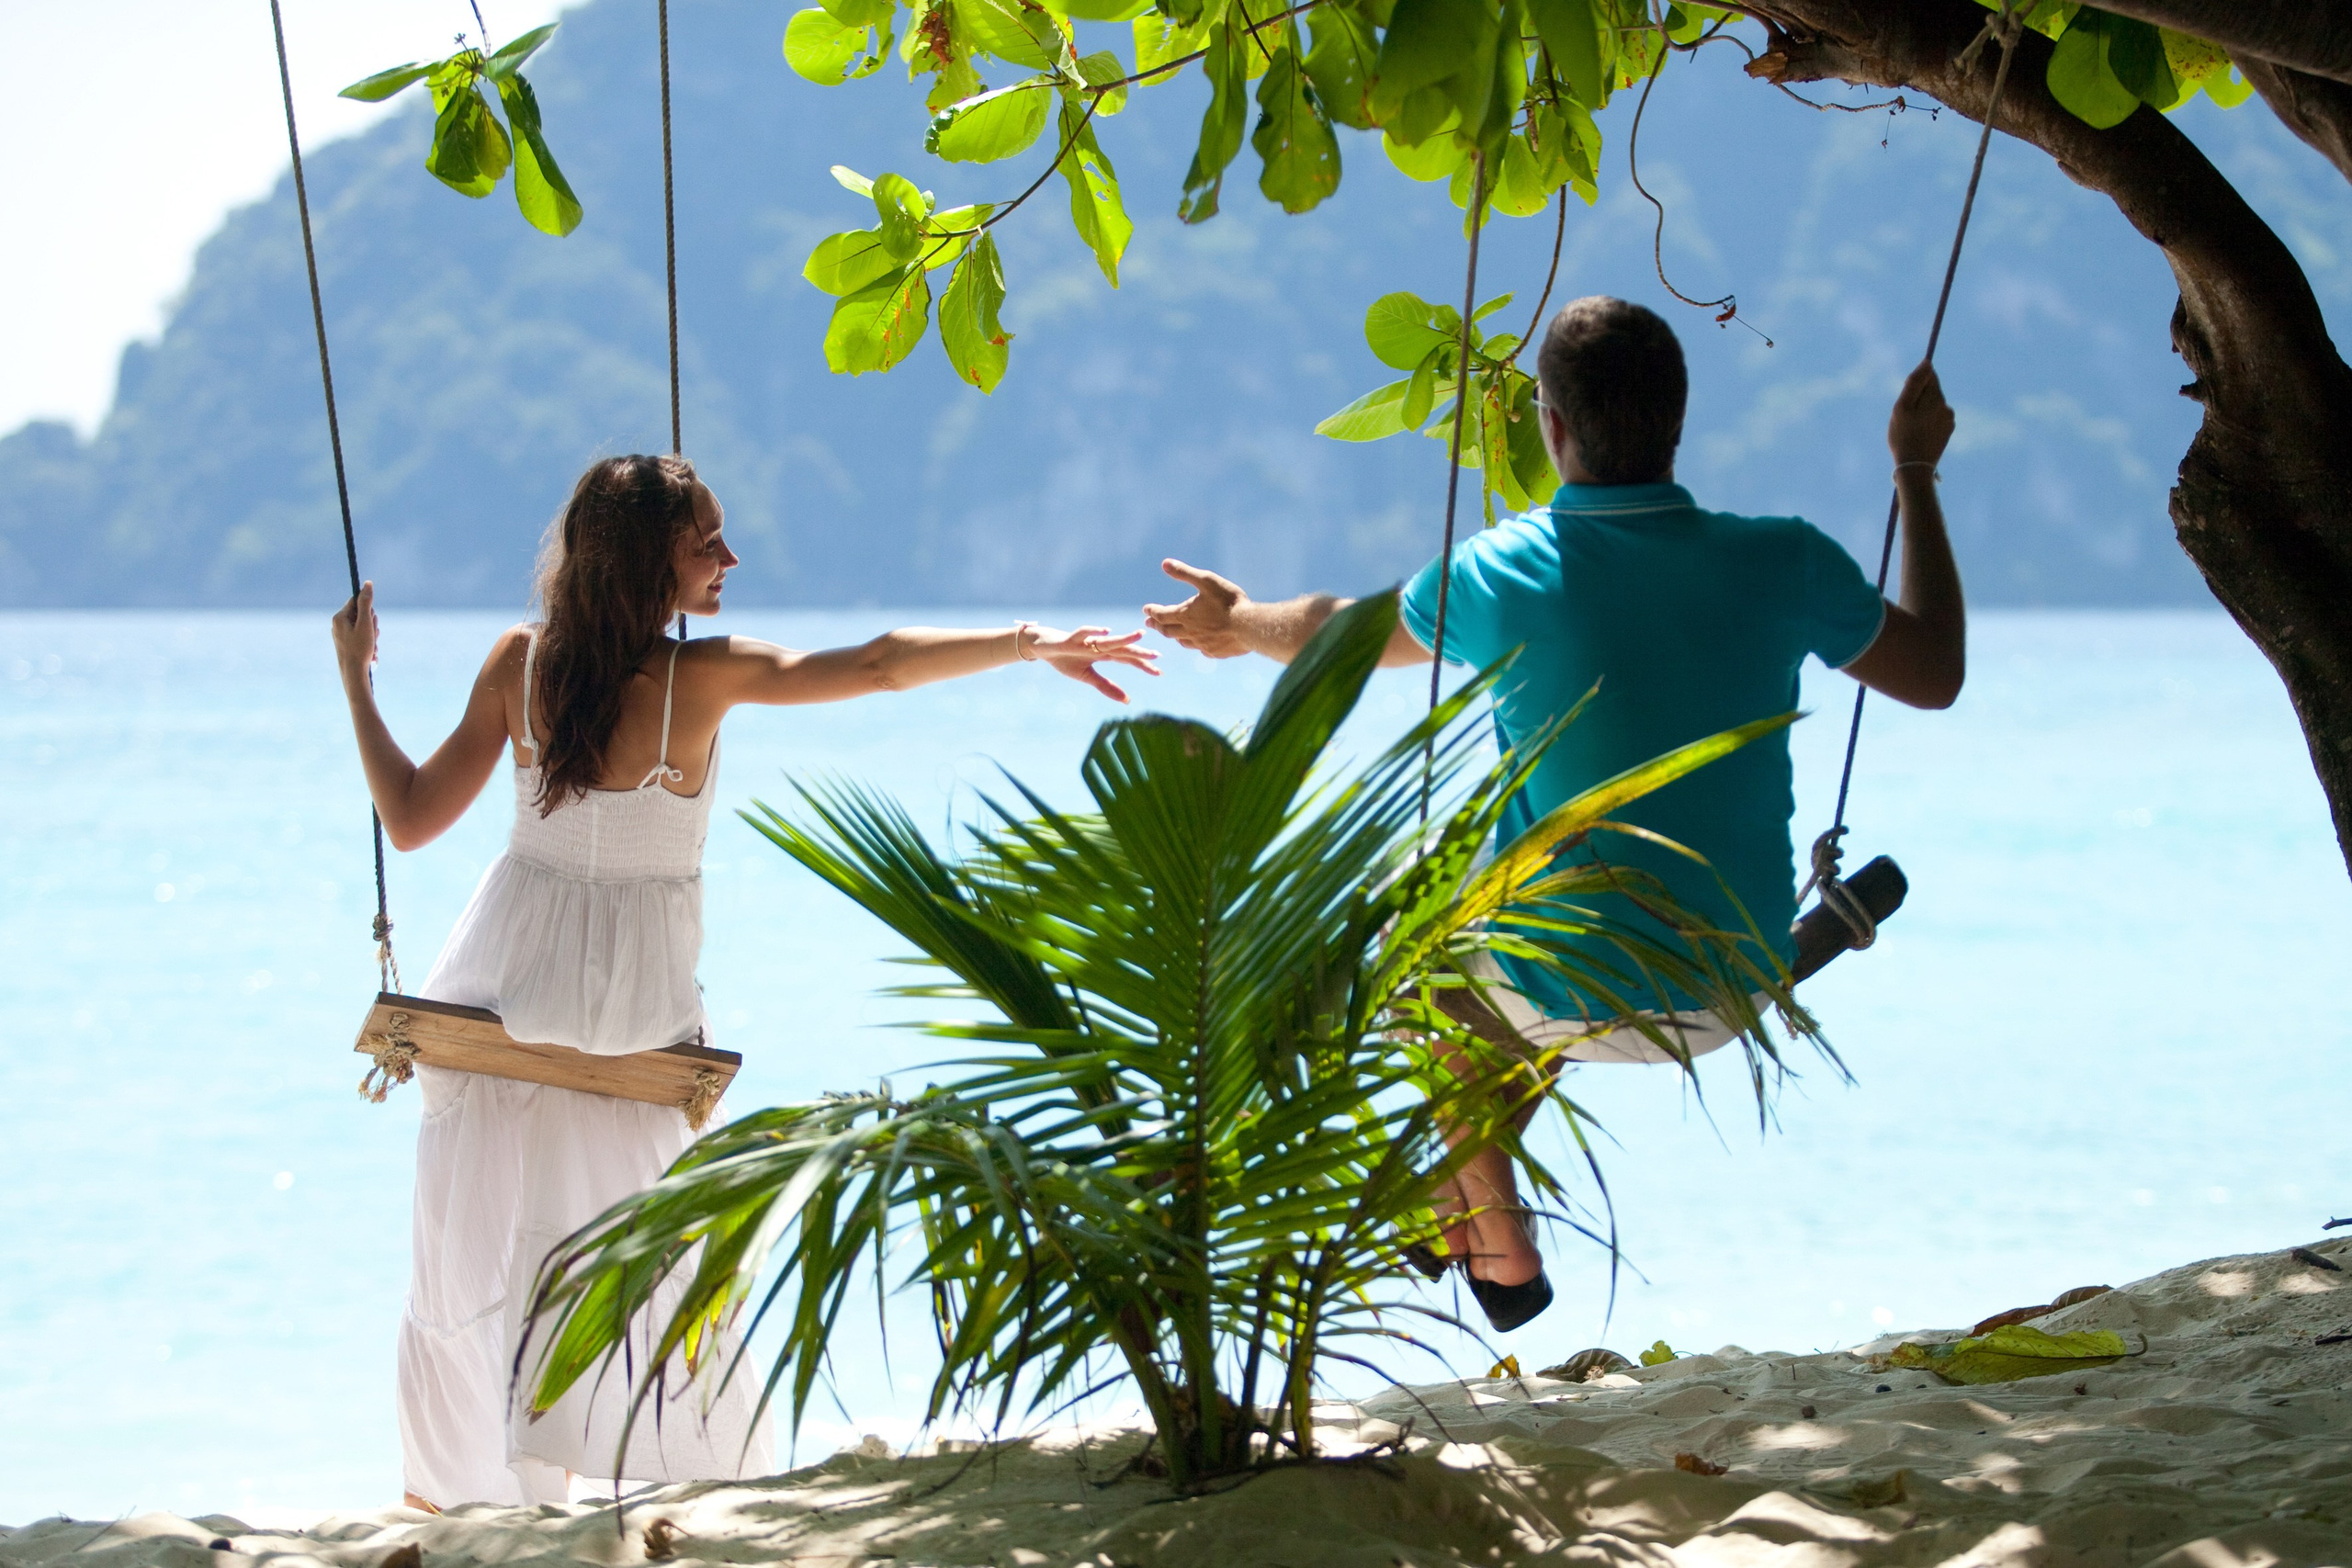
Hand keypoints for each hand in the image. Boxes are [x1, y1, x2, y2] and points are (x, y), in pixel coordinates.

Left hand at [331, 581, 378, 683]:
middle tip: (372, 635)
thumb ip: (366, 603)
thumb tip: (368, 583)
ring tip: (371, 647)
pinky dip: (368, 644)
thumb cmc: (359, 648)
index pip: (356, 601)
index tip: (371, 619)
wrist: (353, 674)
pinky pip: (361, 638)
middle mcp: (338, 625)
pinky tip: (370, 654)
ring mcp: (341, 636)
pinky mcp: (346, 645)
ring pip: (363, 628)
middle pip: (361, 615)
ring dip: (372, 636)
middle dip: (371, 625)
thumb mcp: (366, 623)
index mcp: (339, 617)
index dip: (368, 609)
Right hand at [1029, 624, 1158, 702]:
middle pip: (1122, 649)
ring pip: (1108, 640)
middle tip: (1157, 656)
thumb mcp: (1087, 677)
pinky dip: (1094, 631)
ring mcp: (1086, 641)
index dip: (1142, 665)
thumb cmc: (1066, 659)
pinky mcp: (1072, 639)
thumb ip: (1106, 687)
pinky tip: (1106, 631)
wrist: (1043, 647)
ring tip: (1140, 635)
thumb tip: (1127, 700)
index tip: (1159, 672)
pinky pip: (1084, 633)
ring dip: (1123, 638)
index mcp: (1104, 655)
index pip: (1127, 659)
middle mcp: (1099, 646)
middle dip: (1139, 652)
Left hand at [1142, 559, 1251, 657]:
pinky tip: (1197, 644)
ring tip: (1170, 633)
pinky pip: (1200, 650)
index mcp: (1185, 615)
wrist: (1250, 627)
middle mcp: (1190, 632)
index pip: (1161, 614)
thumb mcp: (1206, 580)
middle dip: (1157, 625)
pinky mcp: (1214, 652)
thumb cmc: (1228, 601)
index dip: (1152, 611)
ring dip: (1173, 636)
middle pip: (1167, 630)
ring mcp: (1202, 644)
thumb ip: (1185, 573)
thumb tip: (1165, 563)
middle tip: (1149, 623)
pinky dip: (1194, 645)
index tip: (1146, 609)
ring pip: (1182, 642)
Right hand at [1888, 362, 1954, 469]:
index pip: (1929, 375)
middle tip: (1905, 418)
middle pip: (1931, 391)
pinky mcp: (1948, 432)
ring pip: (1932, 406)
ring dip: (1922, 412)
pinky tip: (1918, 436)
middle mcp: (1946, 406)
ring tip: (1911, 429)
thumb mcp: (1902, 407)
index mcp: (1935, 397)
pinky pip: (1936, 419)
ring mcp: (1949, 420)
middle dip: (1917, 399)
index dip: (1915, 384)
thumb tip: (1927, 363)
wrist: (1915, 466)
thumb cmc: (1904, 436)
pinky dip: (1926, 423)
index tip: (1906, 399)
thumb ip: (1914, 383)